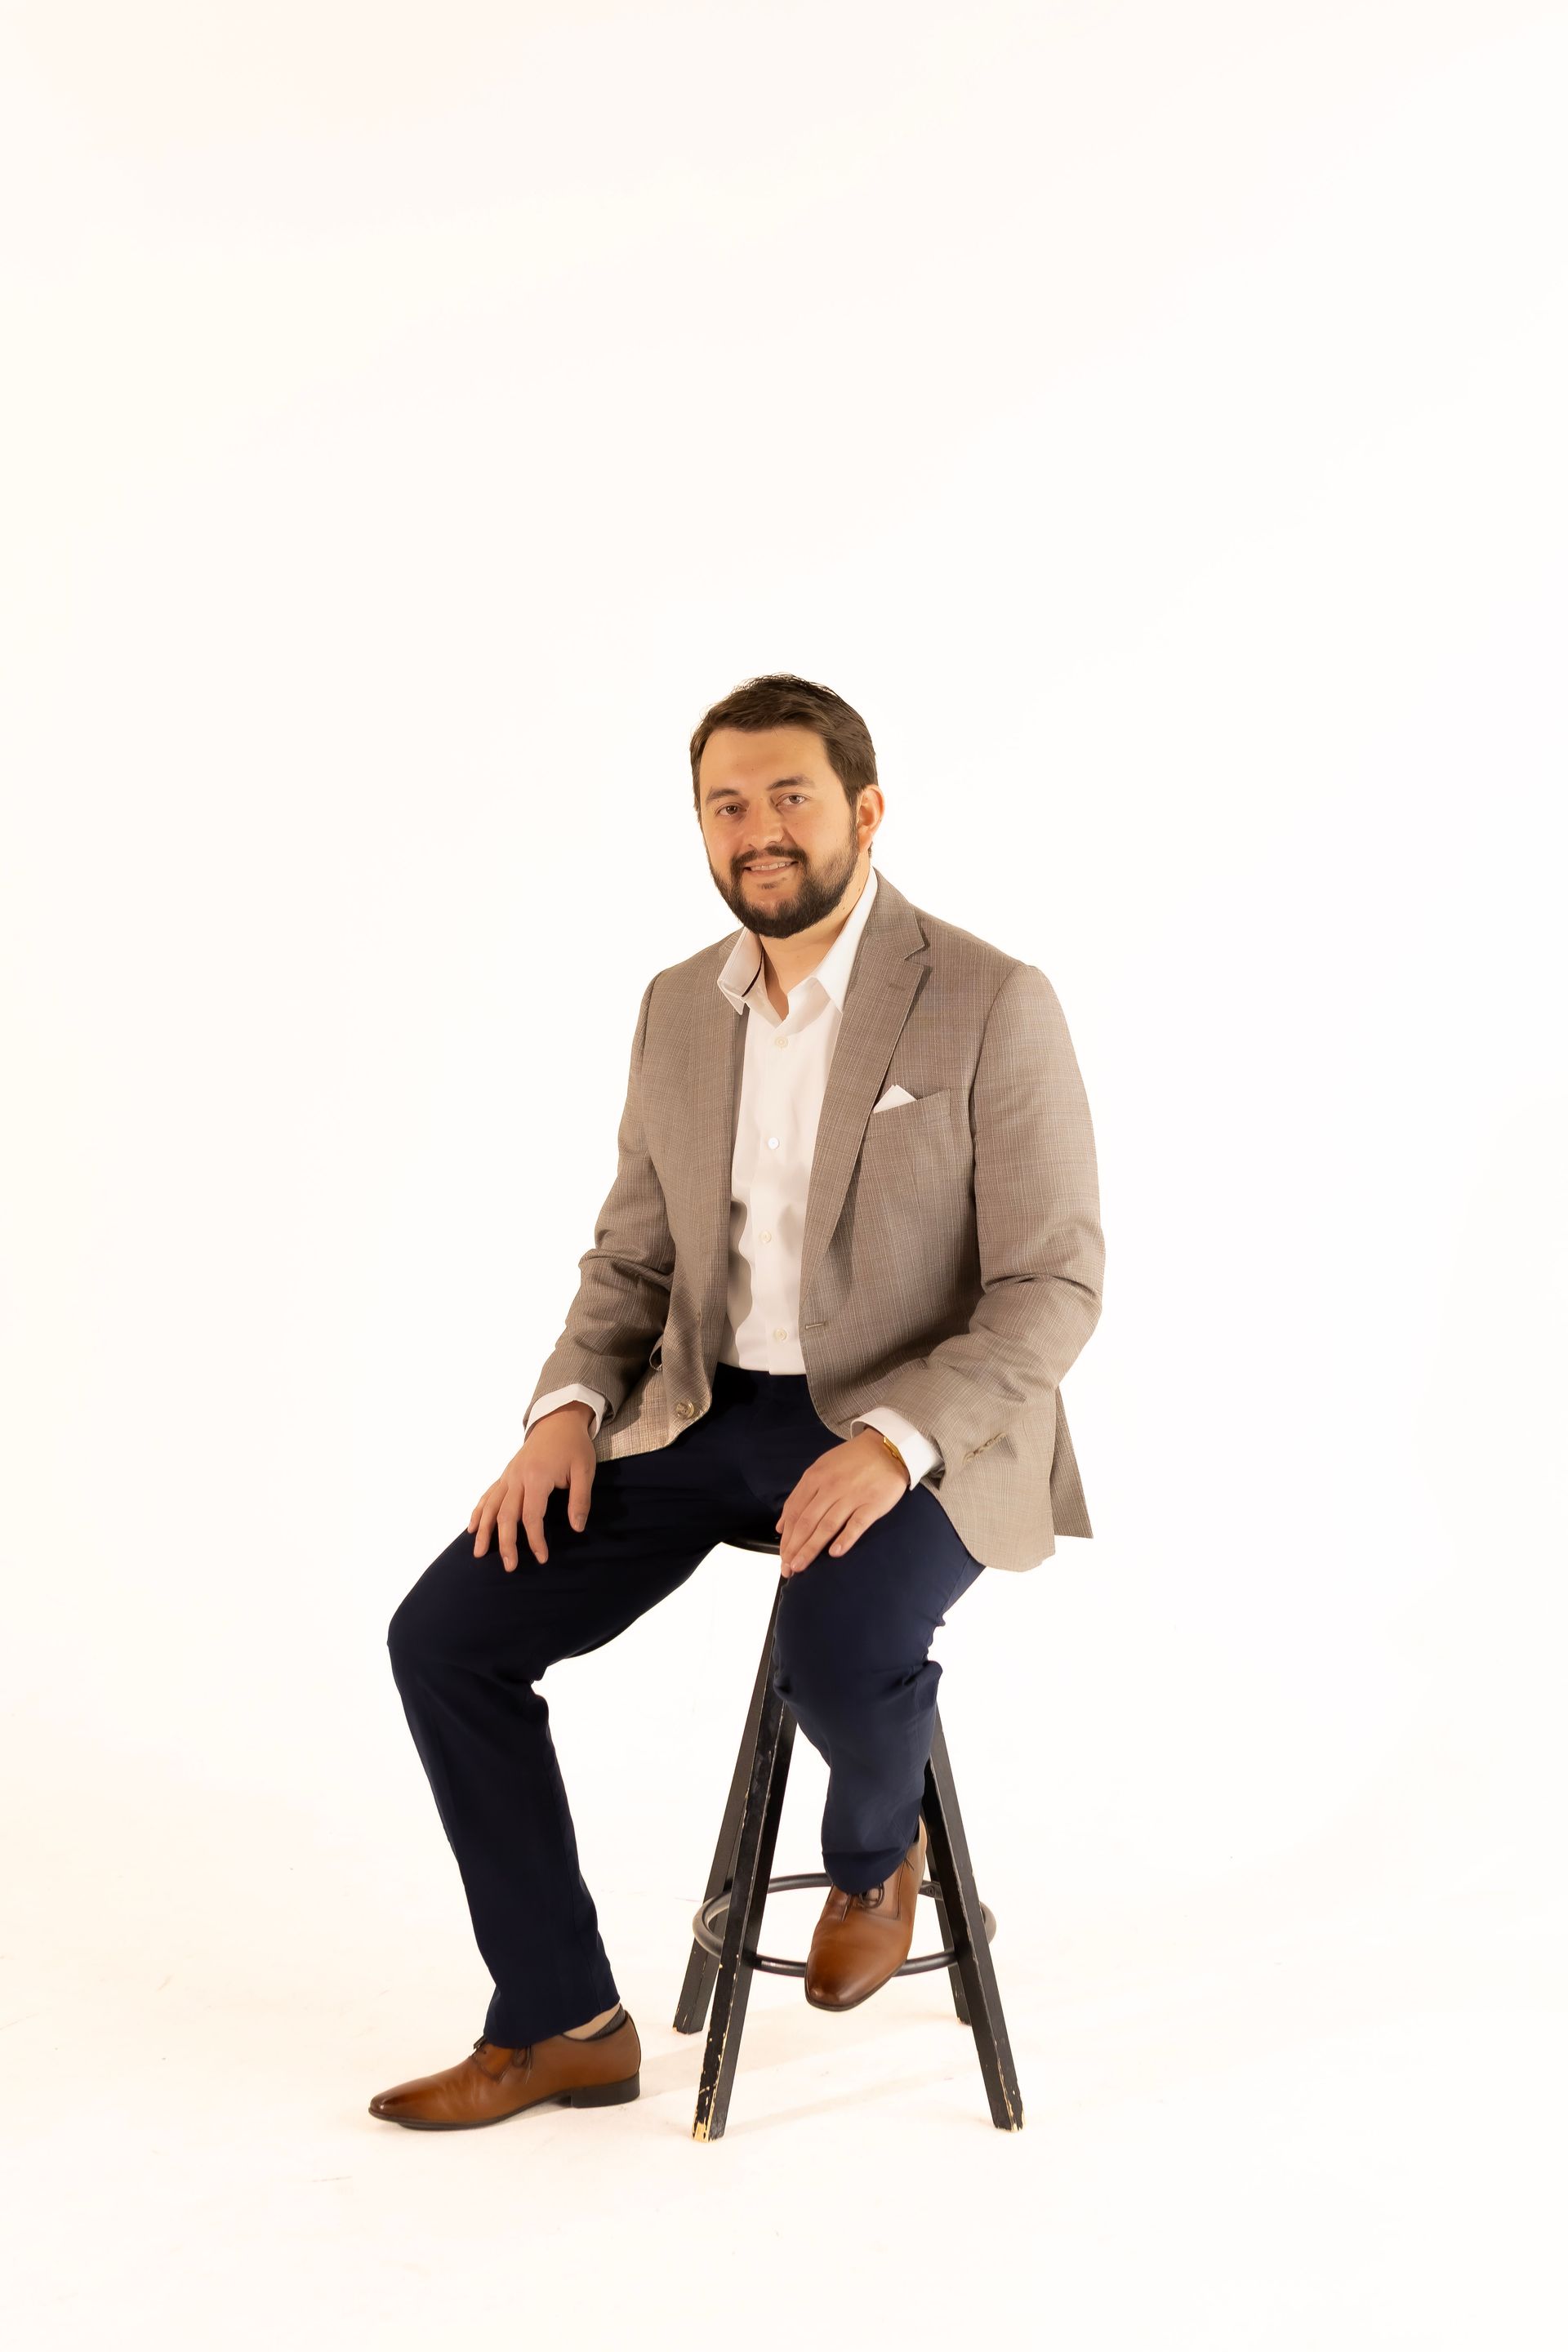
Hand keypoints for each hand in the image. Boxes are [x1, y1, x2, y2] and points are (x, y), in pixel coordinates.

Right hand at [469, 1402, 595, 1571]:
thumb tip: (577, 1528)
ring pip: (491, 1506)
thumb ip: (580, 1500)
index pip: (531, 1515)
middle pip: (506, 1515)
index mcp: (537, 1477)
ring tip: (478, 1554)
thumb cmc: (573, 1446)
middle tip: (510, 1567)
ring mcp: (508, 1475)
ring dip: (484, 1531)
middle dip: (505, 1543)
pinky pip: (488, 1495)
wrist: (558, 1420)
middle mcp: (517, 1477)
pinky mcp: (506, 1475)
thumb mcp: (585, 1470)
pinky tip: (473, 1528)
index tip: (542, 1558)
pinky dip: (479, 1512)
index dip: (535, 1539)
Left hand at [775, 1430, 909, 1577]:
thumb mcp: (820, 1468)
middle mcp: (830, 1487)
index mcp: (815, 1478)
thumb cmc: (851, 1461)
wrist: (887, 1448)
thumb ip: (800, 1495)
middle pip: (807, 1522)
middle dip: (794, 1547)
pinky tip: (835, 1553)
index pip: (795, 1512)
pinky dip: (845, 1539)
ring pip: (827, 1526)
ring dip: (811, 1548)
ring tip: (801, 1566)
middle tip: (788, 1568)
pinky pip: (856, 1524)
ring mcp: (852, 1496)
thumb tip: (782, 1525)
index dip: (786, 1537)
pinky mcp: (872, 1504)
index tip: (782, 1557)